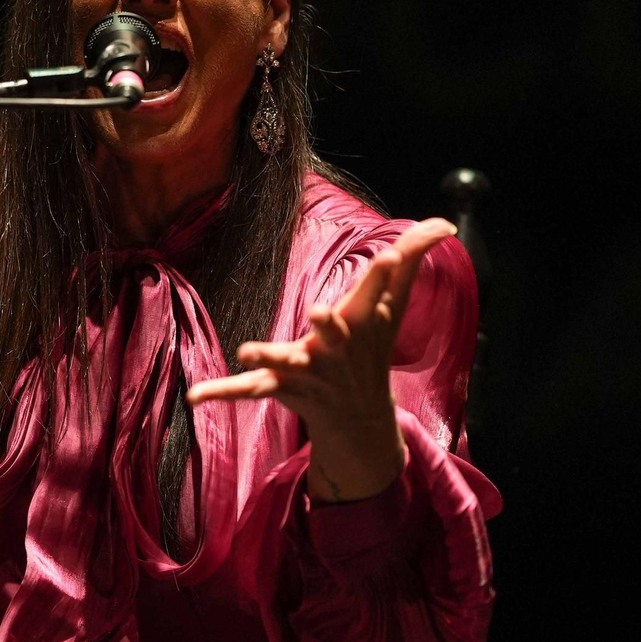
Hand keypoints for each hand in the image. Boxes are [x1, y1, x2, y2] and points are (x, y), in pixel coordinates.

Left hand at [187, 218, 456, 500]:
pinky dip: (222, 393)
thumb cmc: (371, 345)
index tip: (389, 254)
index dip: (383, 275)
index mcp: (362, 323)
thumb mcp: (392, 304)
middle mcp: (336, 348)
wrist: (357, 416)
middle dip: (329, 326)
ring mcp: (306, 371)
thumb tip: (446, 225)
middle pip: (334, 334)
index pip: (376, 293)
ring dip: (268, 357)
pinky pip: (246, 391)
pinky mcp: (277, 386)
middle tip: (320, 314)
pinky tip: (194, 396)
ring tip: (246, 351)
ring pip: (286, 365)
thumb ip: (413, 259)